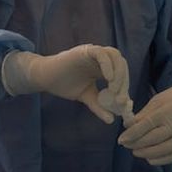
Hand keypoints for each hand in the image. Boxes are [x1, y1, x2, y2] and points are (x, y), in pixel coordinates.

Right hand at [2, 45, 129, 123]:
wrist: (46, 78)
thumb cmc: (65, 85)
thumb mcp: (86, 97)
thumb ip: (99, 106)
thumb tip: (111, 120)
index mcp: (104, 68)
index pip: (122, 74)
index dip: (125, 88)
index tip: (123, 104)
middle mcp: (101, 58)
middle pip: (122, 64)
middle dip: (123, 82)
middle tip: (119, 99)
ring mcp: (94, 53)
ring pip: (115, 55)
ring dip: (119, 72)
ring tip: (114, 89)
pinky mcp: (85, 51)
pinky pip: (101, 53)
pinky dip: (108, 64)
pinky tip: (108, 78)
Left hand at [118, 81, 171, 164]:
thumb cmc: (168, 102)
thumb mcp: (154, 103)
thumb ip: (140, 116)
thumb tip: (126, 126)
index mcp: (168, 111)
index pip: (147, 124)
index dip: (133, 133)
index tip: (121, 139)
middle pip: (155, 138)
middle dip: (137, 143)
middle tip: (125, 144)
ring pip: (164, 149)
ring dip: (147, 153)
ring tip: (135, 151)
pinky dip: (160, 160)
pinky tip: (149, 158)